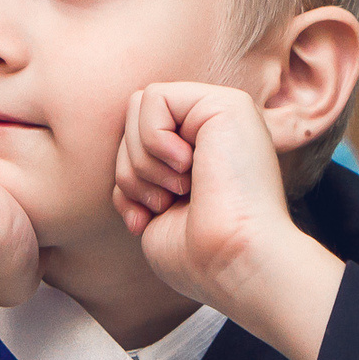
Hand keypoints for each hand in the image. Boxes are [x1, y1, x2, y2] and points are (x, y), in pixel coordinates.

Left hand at [112, 82, 343, 359]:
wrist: (235, 262)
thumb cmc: (198, 254)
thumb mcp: (152, 209)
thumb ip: (138, 172)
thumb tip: (123, 155)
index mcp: (201, 153)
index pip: (131, 140)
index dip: (126, 180)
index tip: (144, 219)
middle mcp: (214, 129)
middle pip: (130, 120)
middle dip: (130, 169)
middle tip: (163, 202)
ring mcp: (223, 112)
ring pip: (137, 106)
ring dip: (142, 160)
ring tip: (177, 190)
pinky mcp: (227, 102)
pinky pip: (154, 97)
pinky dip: (153, 139)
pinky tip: (187, 166)